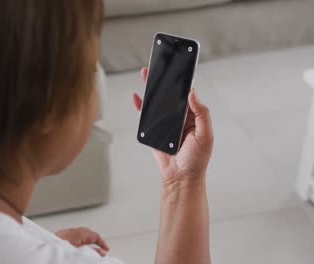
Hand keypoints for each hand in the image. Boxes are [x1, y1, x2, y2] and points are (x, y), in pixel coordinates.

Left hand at [55, 227, 109, 256]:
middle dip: (95, 240)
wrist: (45, 247)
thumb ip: (92, 252)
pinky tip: (78, 246)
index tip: (106, 249)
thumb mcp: (80, 252)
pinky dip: (80, 239)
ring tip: (91, 248)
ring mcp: (66, 232)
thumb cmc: (60, 248)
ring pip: (81, 233)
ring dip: (87, 239)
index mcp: (79, 234)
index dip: (102, 243)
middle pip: (88, 233)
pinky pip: (74, 234)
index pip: (95, 236)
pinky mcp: (60, 235)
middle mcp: (73, 231)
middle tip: (101, 248)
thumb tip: (101, 252)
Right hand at [133, 67, 213, 183]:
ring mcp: (166, 123)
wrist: (180, 178)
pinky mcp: (154, 130)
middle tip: (160, 66)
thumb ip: (201, 114)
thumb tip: (192, 94)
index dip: (183, 81)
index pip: (188, 94)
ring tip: (147, 74)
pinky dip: (141, 106)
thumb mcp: (205, 136)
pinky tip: (137, 97)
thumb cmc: (196, 160)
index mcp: (193, 116)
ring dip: (152, 89)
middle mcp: (179, 117)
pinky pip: (146, 116)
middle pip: (170, 95)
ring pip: (158, 102)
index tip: (179, 67)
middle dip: (165, 80)